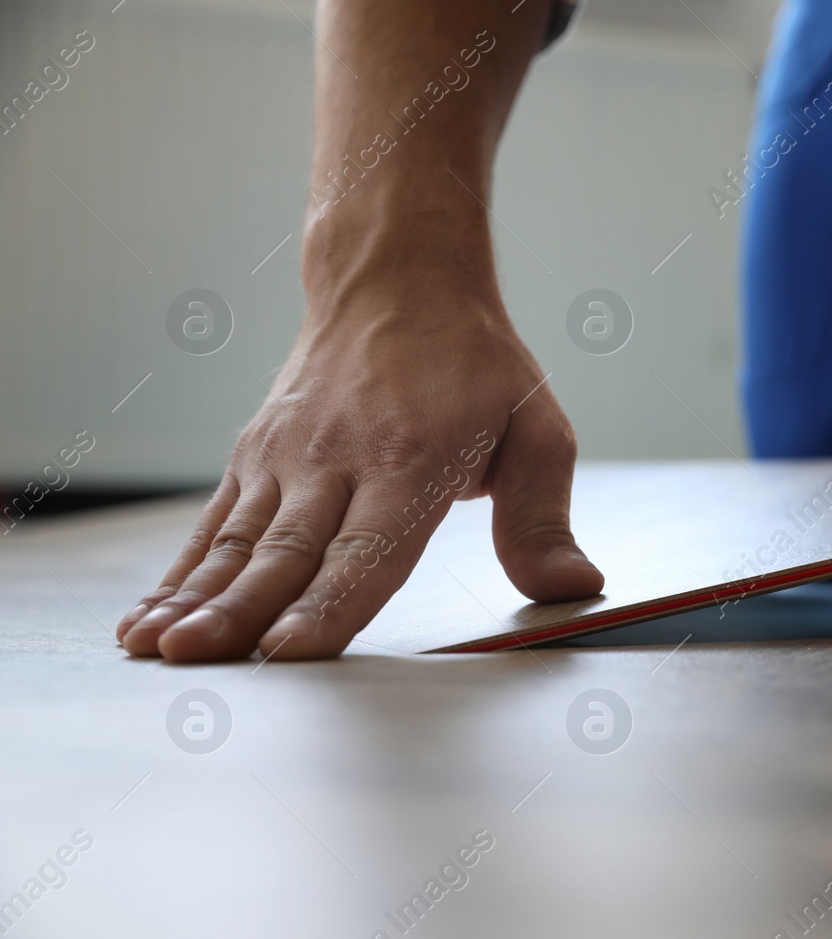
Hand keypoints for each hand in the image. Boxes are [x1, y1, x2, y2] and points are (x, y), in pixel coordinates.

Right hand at [115, 276, 603, 661]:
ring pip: (236, 540)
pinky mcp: (255, 455)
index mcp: (412, 458)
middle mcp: (338, 458)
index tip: (293, 650)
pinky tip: (147, 618)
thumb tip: (578, 587)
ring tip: (156, 650)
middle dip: (241, 611)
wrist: (398, 278)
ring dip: (195, 598)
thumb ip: (543, 518)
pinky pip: (212, 524)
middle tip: (198, 659)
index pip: (368, 548)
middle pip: (287, 549)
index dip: (330, 603)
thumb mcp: (537, 429)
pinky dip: (177, 573)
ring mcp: (288, 456)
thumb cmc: (476, 364)